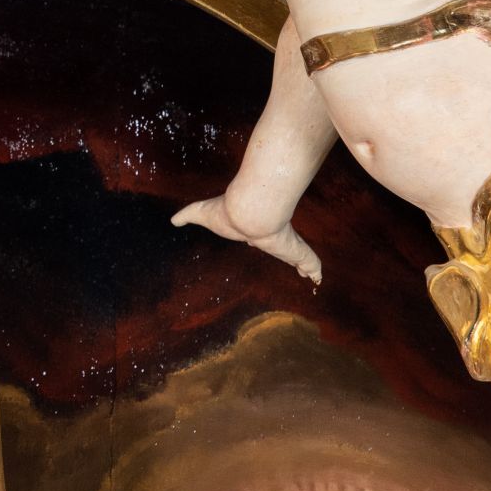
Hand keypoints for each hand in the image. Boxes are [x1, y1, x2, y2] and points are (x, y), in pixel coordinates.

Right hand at [173, 195, 322, 285]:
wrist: (248, 212)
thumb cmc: (226, 213)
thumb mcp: (200, 213)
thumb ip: (186, 215)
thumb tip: (171, 219)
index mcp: (253, 228)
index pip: (260, 234)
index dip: (262, 238)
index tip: (261, 240)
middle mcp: (272, 235)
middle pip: (283, 246)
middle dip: (289, 253)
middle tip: (294, 263)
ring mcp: (287, 244)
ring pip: (300, 256)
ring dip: (306, 265)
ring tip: (312, 275)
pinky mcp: (298, 252)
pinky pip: (311, 262)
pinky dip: (315, 270)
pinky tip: (318, 279)